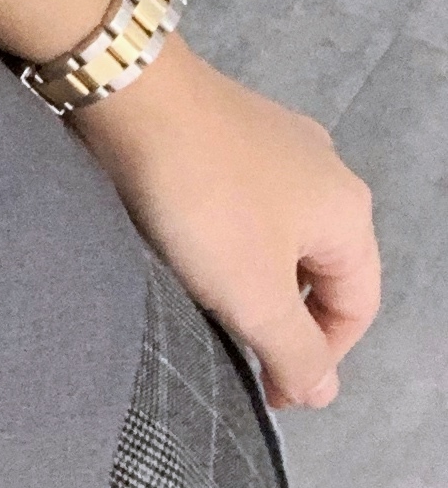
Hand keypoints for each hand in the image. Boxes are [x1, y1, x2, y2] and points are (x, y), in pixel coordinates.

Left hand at [68, 37, 378, 410]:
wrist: (131, 96)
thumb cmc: (203, 202)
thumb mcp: (255, 296)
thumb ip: (296, 352)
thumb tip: (323, 392)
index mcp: (349, 211)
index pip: (356, 309)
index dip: (319, 360)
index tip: (268, 392)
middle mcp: (325, 169)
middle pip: (319, 270)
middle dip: (283, 318)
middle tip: (236, 351)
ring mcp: (275, 140)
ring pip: (275, 235)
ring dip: (249, 277)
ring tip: (205, 302)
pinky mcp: (225, 126)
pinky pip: (238, 201)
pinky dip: (221, 235)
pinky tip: (183, 242)